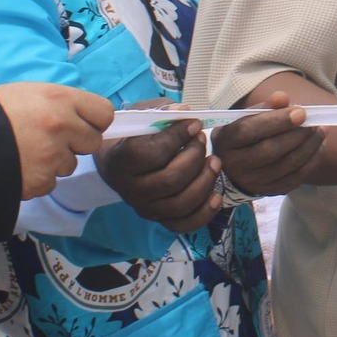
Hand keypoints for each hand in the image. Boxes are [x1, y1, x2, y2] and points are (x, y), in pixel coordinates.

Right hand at [0, 83, 114, 199]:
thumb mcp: (26, 93)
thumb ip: (57, 104)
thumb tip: (79, 117)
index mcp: (59, 98)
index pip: (104, 113)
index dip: (93, 120)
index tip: (81, 123)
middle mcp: (62, 126)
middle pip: (92, 142)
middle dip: (76, 143)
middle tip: (51, 139)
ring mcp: (52, 157)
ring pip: (70, 165)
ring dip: (55, 162)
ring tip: (26, 152)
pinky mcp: (40, 182)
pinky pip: (50, 183)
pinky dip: (38, 179)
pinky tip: (18, 167)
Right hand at [97, 119, 221, 233]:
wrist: (119, 160)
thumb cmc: (134, 134)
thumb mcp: (142, 116)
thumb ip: (162, 112)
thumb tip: (184, 112)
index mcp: (120, 162)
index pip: (152, 154)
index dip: (178, 137)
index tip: (195, 124)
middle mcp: (130, 190)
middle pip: (171, 180)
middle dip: (195, 157)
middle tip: (203, 139)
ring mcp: (145, 208)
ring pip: (181, 203)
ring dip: (206, 180)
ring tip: (215, 161)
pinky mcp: (159, 220)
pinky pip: (185, 224)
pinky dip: (205, 212)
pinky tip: (216, 195)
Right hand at [214, 93, 323, 195]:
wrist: (233, 169)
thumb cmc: (243, 137)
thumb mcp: (245, 118)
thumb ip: (264, 107)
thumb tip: (283, 98)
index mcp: (226, 140)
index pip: (250, 130)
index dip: (277, 121)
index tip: (301, 112)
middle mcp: (235, 164)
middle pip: (270, 150)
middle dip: (297, 135)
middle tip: (314, 122)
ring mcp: (252, 182)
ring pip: (286, 165)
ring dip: (309, 147)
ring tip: (321, 131)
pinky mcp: (268, 192)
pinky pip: (294, 179)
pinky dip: (311, 162)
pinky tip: (319, 147)